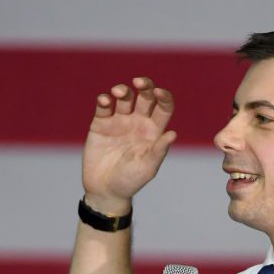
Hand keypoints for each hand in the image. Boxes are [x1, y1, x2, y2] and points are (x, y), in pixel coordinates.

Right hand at [82, 77, 177, 214]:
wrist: (104, 191)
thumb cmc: (129, 182)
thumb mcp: (147, 168)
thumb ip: (159, 150)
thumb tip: (173, 134)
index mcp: (153, 131)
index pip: (163, 107)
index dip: (164, 97)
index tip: (159, 93)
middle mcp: (138, 122)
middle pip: (145, 96)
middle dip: (144, 85)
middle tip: (139, 82)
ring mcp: (119, 122)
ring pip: (124, 97)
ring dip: (122, 90)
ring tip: (118, 92)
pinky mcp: (100, 124)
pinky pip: (103, 106)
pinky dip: (104, 99)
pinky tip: (104, 100)